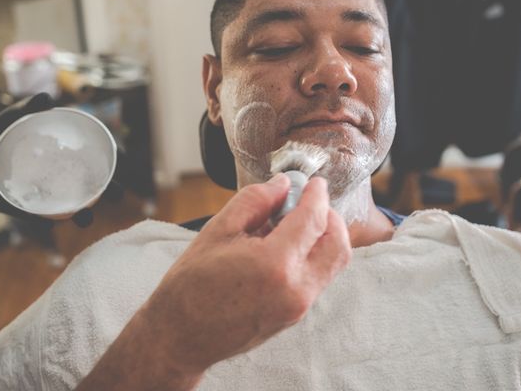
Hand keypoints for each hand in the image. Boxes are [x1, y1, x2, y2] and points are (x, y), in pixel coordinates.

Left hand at [0, 93, 121, 227]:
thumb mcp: (9, 119)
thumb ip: (26, 108)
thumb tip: (47, 98)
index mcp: (67, 149)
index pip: (100, 152)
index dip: (117, 156)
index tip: (123, 160)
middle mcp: (65, 171)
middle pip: (96, 181)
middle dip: (111, 188)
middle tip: (115, 193)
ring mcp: (53, 191)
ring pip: (79, 204)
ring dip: (87, 213)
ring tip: (86, 218)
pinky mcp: (37, 207)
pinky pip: (51, 217)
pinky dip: (56, 221)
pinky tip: (55, 222)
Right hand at [142, 173, 351, 378]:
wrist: (181, 336)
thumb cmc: (192, 284)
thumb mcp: (218, 230)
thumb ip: (255, 201)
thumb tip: (281, 185)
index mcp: (275, 264)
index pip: (314, 220)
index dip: (316, 195)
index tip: (313, 183)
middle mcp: (296, 289)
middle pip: (339, 244)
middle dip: (330, 217)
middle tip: (309, 202)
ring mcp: (299, 306)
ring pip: (333, 263)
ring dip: (323, 237)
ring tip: (293, 224)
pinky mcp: (295, 315)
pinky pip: (318, 278)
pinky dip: (313, 256)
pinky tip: (285, 246)